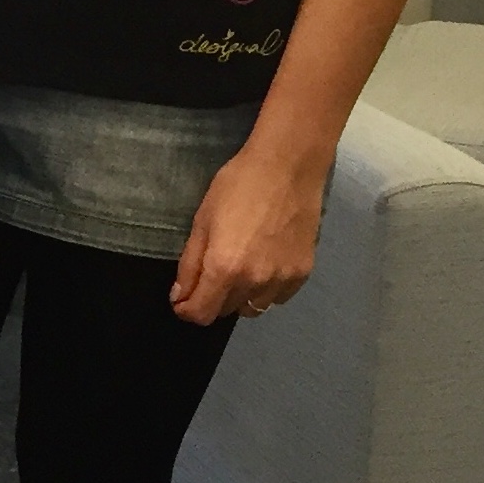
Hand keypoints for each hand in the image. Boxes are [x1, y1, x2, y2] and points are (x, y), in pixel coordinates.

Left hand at [171, 137, 327, 324]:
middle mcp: (256, 281)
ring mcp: (283, 279)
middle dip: (211, 299)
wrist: (288, 168)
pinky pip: (278, 297)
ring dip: (238, 297)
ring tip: (237, 268)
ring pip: (253, 307)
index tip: (182, 299)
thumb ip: (189, 264)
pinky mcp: (303, 272)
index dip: (186, 310)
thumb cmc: (237, 186)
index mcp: (225, 268)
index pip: (202, 314)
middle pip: (226, 311)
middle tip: (209, 272)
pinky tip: (261, 266)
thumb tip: (180, 297)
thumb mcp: (202, 221)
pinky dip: (265, 290)